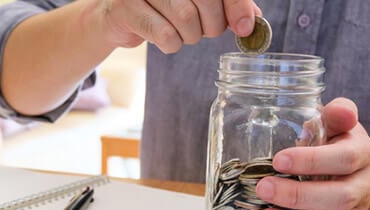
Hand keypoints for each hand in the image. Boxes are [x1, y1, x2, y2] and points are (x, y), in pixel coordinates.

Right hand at [98, 0, 261, 52]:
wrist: (118, 15)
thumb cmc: (163, 6)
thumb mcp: (198, 3)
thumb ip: (226, 5)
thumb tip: (251, 20)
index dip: (237, 4)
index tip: (245, 27)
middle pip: (206, 0)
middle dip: (212, 25)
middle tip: (205, 31)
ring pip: (186, 19)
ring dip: (190, 36)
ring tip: (181, 32)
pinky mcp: (125, 7)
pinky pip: (165, 35)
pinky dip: (171, 45)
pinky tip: (165, 39)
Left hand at [255, 98, 369, 209]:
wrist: (353, 168)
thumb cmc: (335, 142)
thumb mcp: (335, 122)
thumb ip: (335, 113)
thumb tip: (338, 108)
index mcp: (361, 154)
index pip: (345, 159)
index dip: (312, 162)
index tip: (278, 161)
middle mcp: (362, 187)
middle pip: (340, 199)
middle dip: (298, 197)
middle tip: (263, 190)